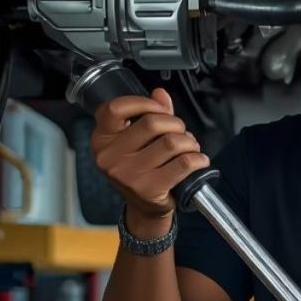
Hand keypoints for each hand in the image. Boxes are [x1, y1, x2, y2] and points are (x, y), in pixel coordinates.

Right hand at [90, 86, 208, 227]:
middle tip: (181, 132)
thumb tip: (160, 93)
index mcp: (102, 139)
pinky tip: (199, 160)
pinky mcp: (149, 188)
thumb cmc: (141, 168)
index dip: (143, 102)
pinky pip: (184, 163)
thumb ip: (150, 114)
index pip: (115, 108)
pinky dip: (198, 159)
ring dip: (189, 142)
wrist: (144, 208)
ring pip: (171, 142)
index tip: (159, 108)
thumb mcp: (138, 140)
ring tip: (190, 147)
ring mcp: (128, 174)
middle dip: (175, 123)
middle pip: (152, 122)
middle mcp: (110, 157)